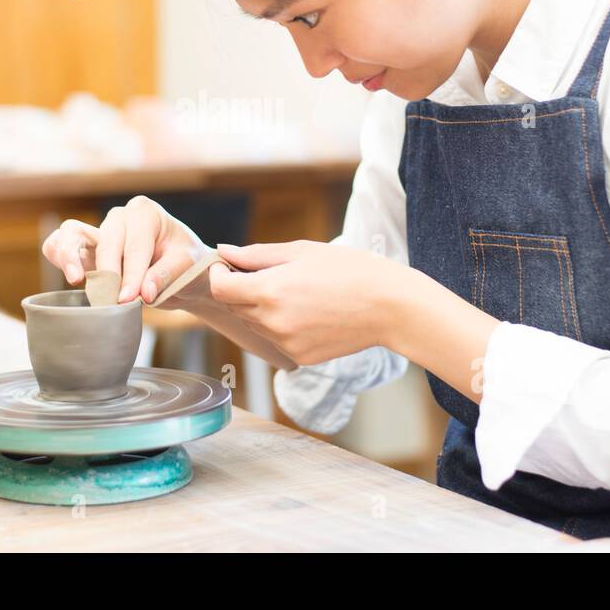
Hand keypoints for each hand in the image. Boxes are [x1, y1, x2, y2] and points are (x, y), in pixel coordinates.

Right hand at [40, 195, 206, 303]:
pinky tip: (68, 274)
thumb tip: (143, 292)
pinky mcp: (86, 248)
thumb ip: (165, 276)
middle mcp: (120, 217)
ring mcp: (100, 230)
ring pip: (73, 234)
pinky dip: (58, 255)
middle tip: (114, 302)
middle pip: (106, 242)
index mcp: (146, 213)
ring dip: (71, 256)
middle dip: (108, 274)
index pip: (135, 245)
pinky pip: (61, 243)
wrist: (183, 271)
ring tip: (77, 279)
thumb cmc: (187, 263)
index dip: (132, 273)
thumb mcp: (187, 266)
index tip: (131, 298)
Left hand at [207, 240, 411, 365]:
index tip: (229, 267)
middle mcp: (272, 322)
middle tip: (268, 274)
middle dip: (241, 290)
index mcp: (268, 291)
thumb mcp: (301, 252)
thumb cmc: (349, 270)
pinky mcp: (300, 358)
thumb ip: (257, 255)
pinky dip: (282, 326)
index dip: (219, 275)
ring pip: (255, 324)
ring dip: (261, 309)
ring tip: (296, 292)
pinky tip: (309, 312)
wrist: (389, 307)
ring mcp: (285, 344)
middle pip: (235, 306)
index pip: (220, 289)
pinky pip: (277, 340)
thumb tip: (225, 252)